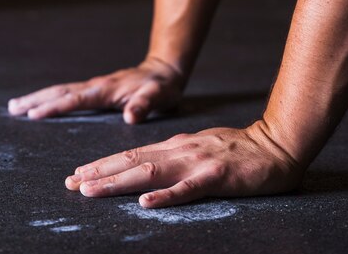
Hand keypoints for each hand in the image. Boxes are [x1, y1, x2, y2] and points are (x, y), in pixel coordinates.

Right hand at [7, 57, 184, 123]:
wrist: (164, 70)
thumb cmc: (162, 87)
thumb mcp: (159, 96)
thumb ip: (144, 105)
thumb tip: (130, 117)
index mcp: (105, 90)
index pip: (75, 99)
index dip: (54, 107)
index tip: (33, 114)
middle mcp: (95, 86)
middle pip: (59, 91)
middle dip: (35, 100)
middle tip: (12, 108)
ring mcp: (94, 87)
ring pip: (60, 90)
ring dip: (38, 97)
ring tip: (16, 105)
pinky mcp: (95, 89)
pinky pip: (68, 93)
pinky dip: (50, 97)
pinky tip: (42, 103)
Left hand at [64, 121, 302, 207]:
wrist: (277, 144)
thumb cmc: (238, 148)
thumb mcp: (198, 146)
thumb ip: (173, 154)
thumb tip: (147, 163)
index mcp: (174, 146)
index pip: (130, 154)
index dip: (102, 164)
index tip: (77, 173)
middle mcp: (179, 151)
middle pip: (131, 161)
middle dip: (98, 173)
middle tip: (70, 183)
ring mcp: (197, 162)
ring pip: (150, 172)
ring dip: (117, 182)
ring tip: (90, 190)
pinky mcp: (217, 176)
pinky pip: (188, 189)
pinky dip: (166, 196)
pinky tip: (146, 204)